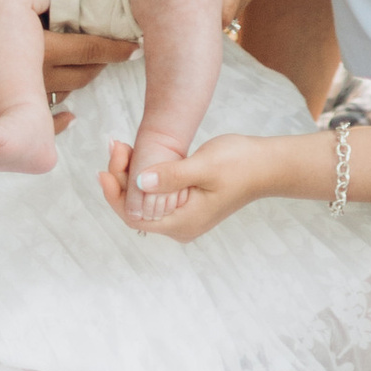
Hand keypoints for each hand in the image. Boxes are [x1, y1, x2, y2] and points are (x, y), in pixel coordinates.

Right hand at [0, 13, 134, 129]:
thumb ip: (29, 5)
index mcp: (36, 49)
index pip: (89, 49)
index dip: (116, 48)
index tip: (136, 46)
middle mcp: (35, 80)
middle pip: (84, 75)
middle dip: (102, 65)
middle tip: (118, 53)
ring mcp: (21, 103)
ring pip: (68, 96)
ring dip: (81, 84)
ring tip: (92, 70)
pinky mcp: (7, 117)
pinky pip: (46, 121)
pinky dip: (61, 118)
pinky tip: (69, 113)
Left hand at [99, 128, 273, 242]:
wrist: (267, 165)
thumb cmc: (240, 164)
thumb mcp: (203, 166)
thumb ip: (171, 175)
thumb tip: (140, 181)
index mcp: (182, 223)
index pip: (133, 217)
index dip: (114, 194)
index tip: (103, 168)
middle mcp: (180, 225)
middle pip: (136, 208)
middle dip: (120, 178)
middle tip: (116, 145)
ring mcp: (183, 215)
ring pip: (144, 199)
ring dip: (130, 174)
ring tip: (123, 145)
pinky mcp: (186, 203)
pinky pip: (156, 193)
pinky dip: (144, 174)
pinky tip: (137, 154)